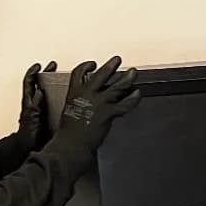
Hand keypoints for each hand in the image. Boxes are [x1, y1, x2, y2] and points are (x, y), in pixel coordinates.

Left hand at [18, 60, 56, 152]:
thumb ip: (35, 104)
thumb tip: (39, 91)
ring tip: (59, 78)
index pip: (29, 82)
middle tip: (52, 67)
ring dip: (50, 84)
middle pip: (37, 84)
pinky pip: (50, 103)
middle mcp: (33, 105)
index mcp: (29, 102)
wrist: (29, 148)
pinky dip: (55, 97)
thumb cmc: (28, 136)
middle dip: (44, 74)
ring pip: (43, 92)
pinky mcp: (45, 117)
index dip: (33, 72)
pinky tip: (64, 97)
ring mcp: (39, 111)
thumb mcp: (32, 116)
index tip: (39, 65)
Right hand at [51, 56, 139, 175]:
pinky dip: (133, 98)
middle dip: (110, 65)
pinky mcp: (107, 113)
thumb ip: (79, 103)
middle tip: (117, 59)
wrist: (71, 145)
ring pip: (116, 86)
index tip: (92, 64)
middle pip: (100, 75)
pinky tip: (137, 93)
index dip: (86, 66)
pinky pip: (124, 104)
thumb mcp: (69, 112)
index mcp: (74, 93)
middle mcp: (86, 95)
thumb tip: (88, 102)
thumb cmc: (68, 133)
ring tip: (132, 72)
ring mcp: (98, 103)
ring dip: (126, 78)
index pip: (79, 73)